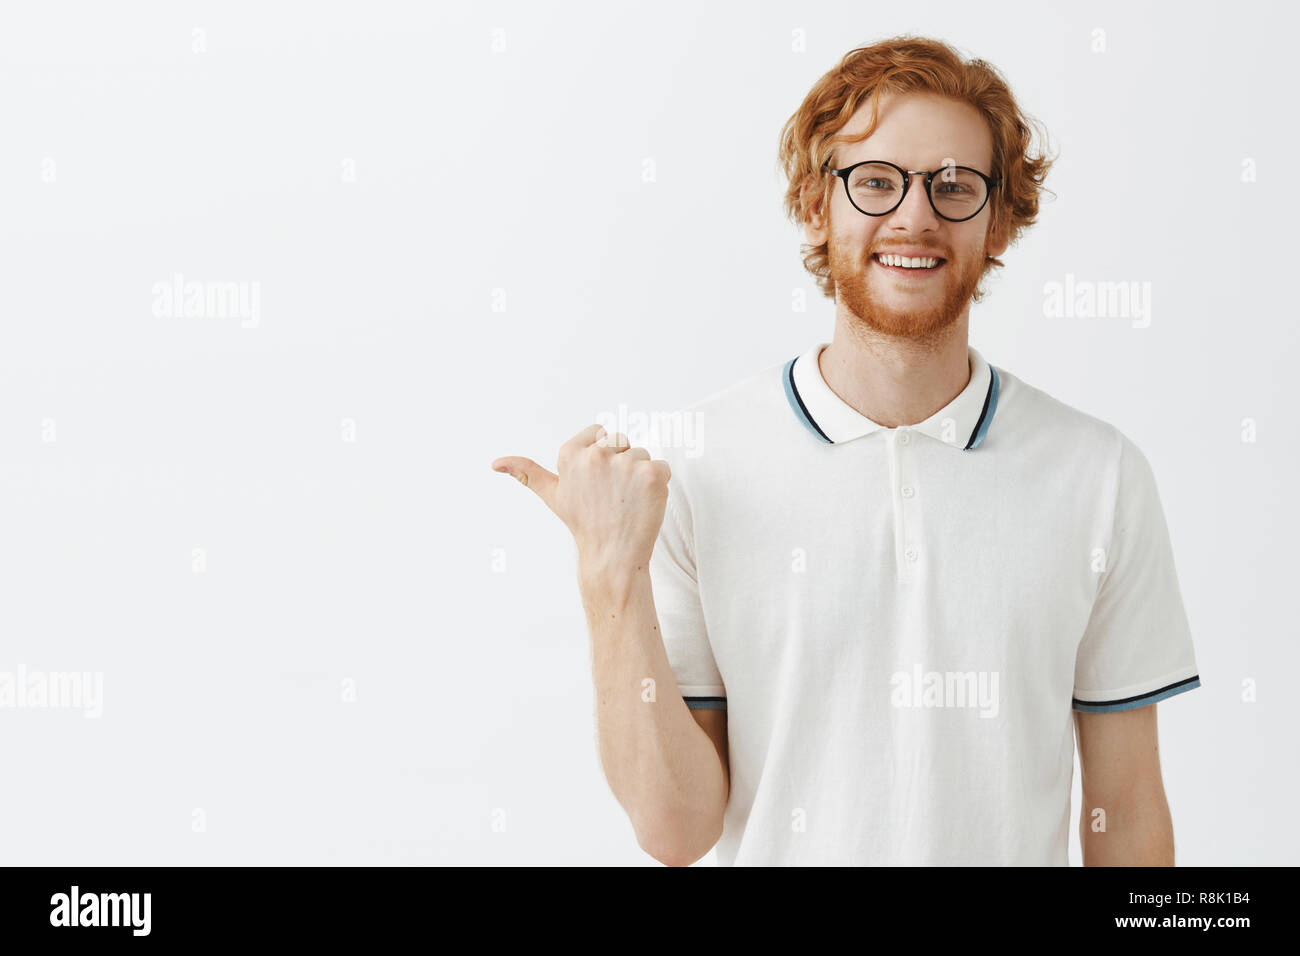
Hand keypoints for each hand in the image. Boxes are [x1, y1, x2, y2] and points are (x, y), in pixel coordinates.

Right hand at [492, 424, 671, 579]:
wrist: (611, 555)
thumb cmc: (583, 523)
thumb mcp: (552, 495)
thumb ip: (526, 473)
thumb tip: (495, 463)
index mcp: (571, 452)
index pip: (600, 432)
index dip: (602, 457)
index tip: (596, 483)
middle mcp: (596, 454)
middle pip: (623, 441)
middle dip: (621, 465)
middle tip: (612, 495)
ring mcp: (626, 463)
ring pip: (643, 456)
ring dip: (640, 477)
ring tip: (626, 501)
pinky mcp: (651, 473)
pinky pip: (662, 467)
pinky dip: (659, 485)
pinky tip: (643, 504)